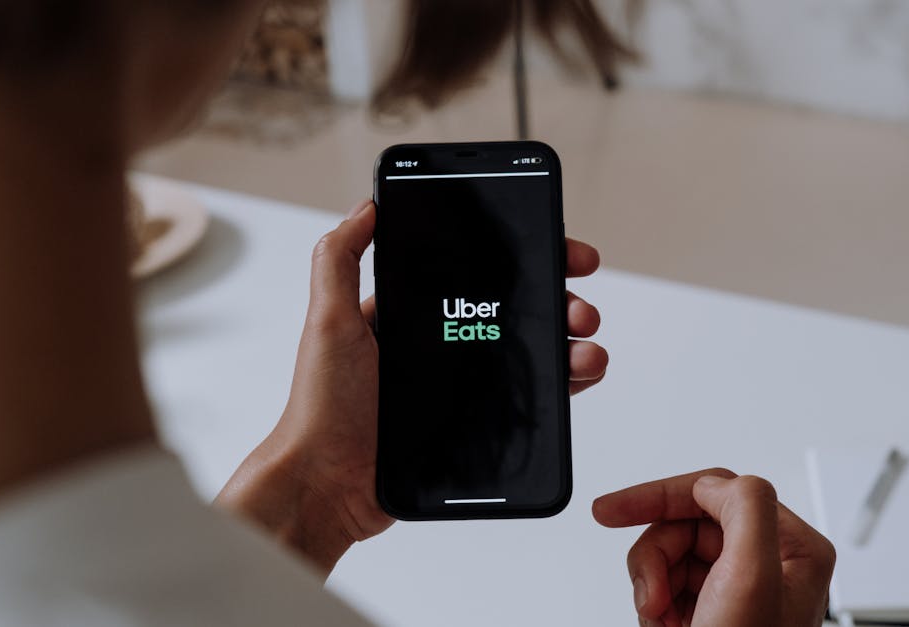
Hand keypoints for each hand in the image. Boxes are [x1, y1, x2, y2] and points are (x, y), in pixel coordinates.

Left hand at [216, 199, 608, 574]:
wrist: (330, 485)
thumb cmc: (323, 406)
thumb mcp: (328, 320)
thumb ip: (340, 260)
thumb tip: (368, 205)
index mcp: (412, 313)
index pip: (477, 271)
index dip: (522, 255)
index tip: (558, 247)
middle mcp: (441, 344)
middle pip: (516, 308)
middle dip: (559, 297)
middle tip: (579, 303)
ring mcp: (462, 384)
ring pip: (532, 350)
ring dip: (570, 339)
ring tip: (586, 341)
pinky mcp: (476, 422)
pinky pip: (531, 397)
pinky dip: (564, 383)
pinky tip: (580, 375)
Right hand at [592, 469, 834, 626]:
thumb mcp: (751, 577)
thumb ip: (745, 507)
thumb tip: (714, 483)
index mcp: (793, 547)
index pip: (717, 489)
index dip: (659, 496)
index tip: (612, 510)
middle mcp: (770, 562)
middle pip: (687, 523)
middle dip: (655, 555)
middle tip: (649, 592)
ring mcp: (739, 587)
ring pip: (670, 553)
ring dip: (651, 583)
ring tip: (660, 618)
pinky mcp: (713, 608)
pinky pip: (666, 582)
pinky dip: (653, 603)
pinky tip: (664, 626)